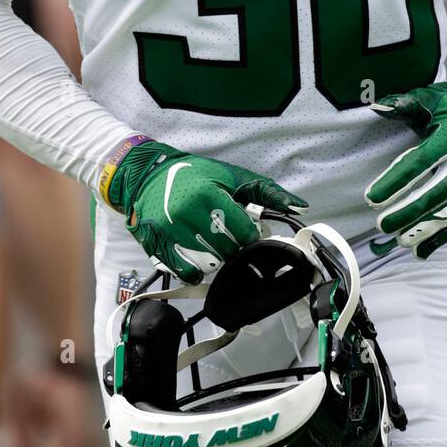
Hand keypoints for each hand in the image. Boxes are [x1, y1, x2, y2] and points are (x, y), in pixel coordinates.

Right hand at [106, 139, 306, 282]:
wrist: (147, 176)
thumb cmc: (194, 175)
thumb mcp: (231, 176)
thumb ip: (267, 191)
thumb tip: (300, 206)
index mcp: (207, 195)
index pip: (242, 231)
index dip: (250, 235)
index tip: (249, 232)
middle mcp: (185, 214)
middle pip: (226, 250)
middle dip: (235, 248)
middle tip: (232, 239)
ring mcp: (168, 232)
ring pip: (207, 263)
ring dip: (217, 260)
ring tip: (216, 246)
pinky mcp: (155, 245)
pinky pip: (183, 271)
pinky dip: (196, 271)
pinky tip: (200, 261)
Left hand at [364, 73, 446, 257]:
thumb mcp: (430, 96)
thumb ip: (404, 103)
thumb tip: (377, 106)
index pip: (421, 162)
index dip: (396, 181)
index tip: (371, 197)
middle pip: (439, 191)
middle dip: (410, 211)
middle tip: (382, 224)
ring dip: (427, 228)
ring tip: (400, 240)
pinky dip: (444, 236)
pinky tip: (422, 251)